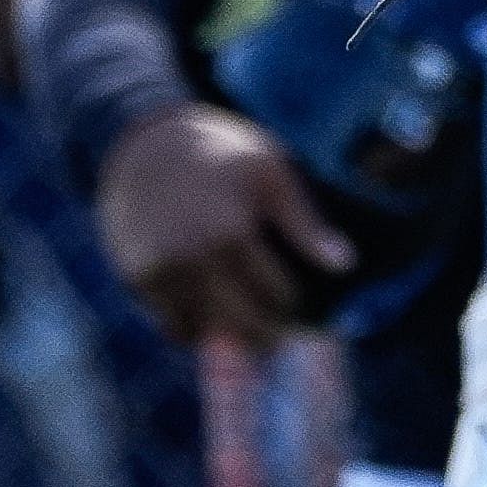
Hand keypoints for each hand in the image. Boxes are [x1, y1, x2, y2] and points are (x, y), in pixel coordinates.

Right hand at [92, 101, 352, 348]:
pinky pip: (175, 327)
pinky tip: (211, 313)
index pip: (277, 299)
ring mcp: (163, 270)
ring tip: (245, 326)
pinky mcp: (141, 279)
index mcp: (231, 232)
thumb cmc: (222, 159)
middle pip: (244, 326)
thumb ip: (305, 223)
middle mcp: (193, 256)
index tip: (296, 305)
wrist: (149, 148)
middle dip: (268, 337)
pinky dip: (195, 330)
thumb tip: (345, 265)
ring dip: (230, 338)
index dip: (293, 306)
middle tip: (277, 334)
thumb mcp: (270, 174)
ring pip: (208, 335)